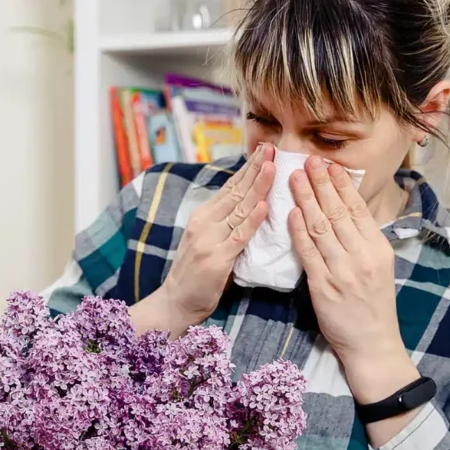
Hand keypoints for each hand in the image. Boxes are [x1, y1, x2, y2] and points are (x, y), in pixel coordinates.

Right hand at [153, 144, 274, 334]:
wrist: (176, 302)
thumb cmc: (197, 274)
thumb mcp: (208, 240)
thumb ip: (225, 223)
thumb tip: (251, 204)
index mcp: (203, 216)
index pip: (230, 186)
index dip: (249, 168)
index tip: (265, 150)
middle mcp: (204, 222)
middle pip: (236, 191)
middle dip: (256, 168)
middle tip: (272, 148)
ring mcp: (209, 239)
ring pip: (239, 208)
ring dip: (258, 187)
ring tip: (272, 167)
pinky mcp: (216, 259)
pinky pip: (239, 236)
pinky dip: (252, 220)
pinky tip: (264, 206)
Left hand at [287, 157, 419, 408]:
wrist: (372, 344)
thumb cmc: (373, 305)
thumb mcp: (378, 268)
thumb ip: (363, 241)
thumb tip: (346, 211)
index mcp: (378, 249)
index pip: (358, 209)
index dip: (342, 185)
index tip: (330, 165)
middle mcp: (362, 256)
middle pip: (338, 212)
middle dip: (321, 183)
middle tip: (308, 160)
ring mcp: (343, 271)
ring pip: (321, 227)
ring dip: (306, 199)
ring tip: (294, 177)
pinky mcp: (324, 286)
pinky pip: (308, 252)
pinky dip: (298, 230)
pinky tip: (290, 213)